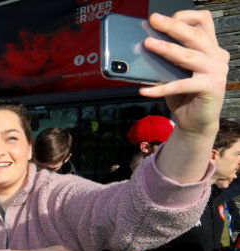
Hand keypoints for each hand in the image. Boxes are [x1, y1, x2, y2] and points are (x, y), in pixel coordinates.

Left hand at [139, 11, 228, 136]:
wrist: (196, 121)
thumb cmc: (184, 95)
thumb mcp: (176, 71)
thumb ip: (169, 57)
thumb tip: (146, 44)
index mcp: (210, 47)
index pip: (203, 22)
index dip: (184, 17)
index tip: (162, 18)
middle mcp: (217, 56)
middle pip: (194, 35)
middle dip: (172, 26)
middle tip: (154, 20)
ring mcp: (217, 71)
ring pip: (188, 56)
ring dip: (166, 49)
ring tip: (148, 44)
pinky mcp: (211, 87)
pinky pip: (182, 85)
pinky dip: (161, 88)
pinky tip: (145, 90)